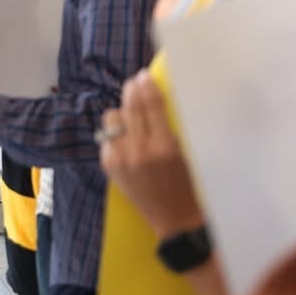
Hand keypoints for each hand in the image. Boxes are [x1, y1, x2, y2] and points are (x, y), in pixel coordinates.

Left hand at [99, 71, 205, 240]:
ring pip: (112, 118)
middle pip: (129, 107)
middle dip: (132, 91)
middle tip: (135, 84)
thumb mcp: (186, 152)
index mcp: (165, 145)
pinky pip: (106, 138)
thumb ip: (167, 126)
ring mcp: (120, 159)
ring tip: (131, 116)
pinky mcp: (109, 166)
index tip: (144, 76)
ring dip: (121, 114)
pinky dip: (115, 134)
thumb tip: (152, 97)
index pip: (151, 104)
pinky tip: (125, 137)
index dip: (147, 86)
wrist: (175, 218)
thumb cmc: (189, 184)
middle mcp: (139, 150)